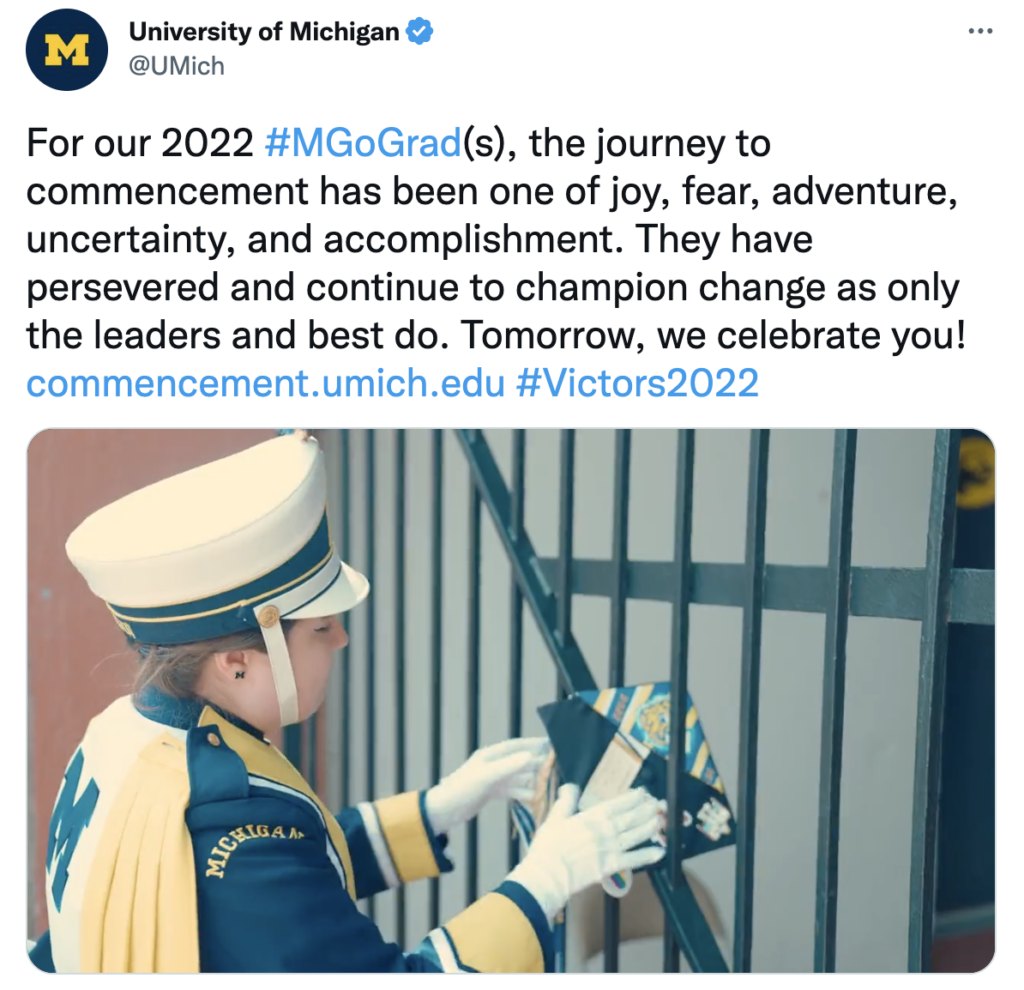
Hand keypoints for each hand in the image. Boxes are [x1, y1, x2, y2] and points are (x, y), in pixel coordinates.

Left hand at [425, 737, 549, 834]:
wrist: (444, 810)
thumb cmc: (462, 789)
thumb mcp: (486, 777)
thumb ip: (508, 767)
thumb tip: (530, 756)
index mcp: (490, 755)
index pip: (516, 746)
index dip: (533, 744)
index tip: (550, 743)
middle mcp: (493, 764)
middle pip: (520, 762)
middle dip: (537, 764)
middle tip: (556, 767)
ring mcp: (493, 779)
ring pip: (518, 778)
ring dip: (532, 781)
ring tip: (549, 785)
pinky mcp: (492, 792)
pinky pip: (513, 790)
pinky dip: (523, 793)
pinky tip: (535, 798)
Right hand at [507, 784, 666, 924]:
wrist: (548, 876)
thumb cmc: (548, 848)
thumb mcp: (554, 818)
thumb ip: (565, 801)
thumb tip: (570, 787)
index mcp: (592, 817)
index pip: (617, 804)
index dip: (632, 797)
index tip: (643, 792)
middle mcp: (605, 831)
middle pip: (631, 818)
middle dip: (647, 809)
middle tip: (659, 804)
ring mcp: (610, 849)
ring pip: (636, 835)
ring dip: (650, 827)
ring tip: (661, 820)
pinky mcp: (611, 867)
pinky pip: (634, 860)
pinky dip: (648, 855)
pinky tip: (660, 851)